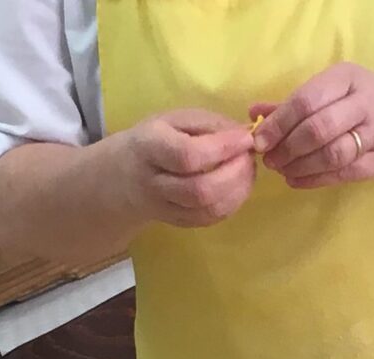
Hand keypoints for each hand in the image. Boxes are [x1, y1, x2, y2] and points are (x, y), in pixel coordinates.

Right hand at [111, 110, 256, 227]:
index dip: (223, 148)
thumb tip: (246, 135)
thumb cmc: (156, 139)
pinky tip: (239, 186)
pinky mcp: (179, 223)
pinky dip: (233, 203)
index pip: (187, 155)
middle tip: (250, 157)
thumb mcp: (176, 120)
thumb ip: (210, 125)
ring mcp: (165, 209)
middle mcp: (153, 183)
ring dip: (239, 191)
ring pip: (208, 210)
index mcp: (148, 147)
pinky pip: (211, 219)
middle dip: (236, 174)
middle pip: (200, 190)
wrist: (123, 176)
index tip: (246, 138)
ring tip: (248, 170)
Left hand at [251, 63, 373, 187]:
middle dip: (287, 147)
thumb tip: (254, 113)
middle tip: (270, 160)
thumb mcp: (338, 92)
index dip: (279, 123)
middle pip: (317, 128)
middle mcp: (364, 102)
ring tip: (283, 171)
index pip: (306, 100)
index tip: (259, 140)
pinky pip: (344, 173)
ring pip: (331, 153)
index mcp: (347, 78)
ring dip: (301, 165)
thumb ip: (297, 102)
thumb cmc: (372, 103)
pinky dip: (316, 179)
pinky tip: (298, 181)